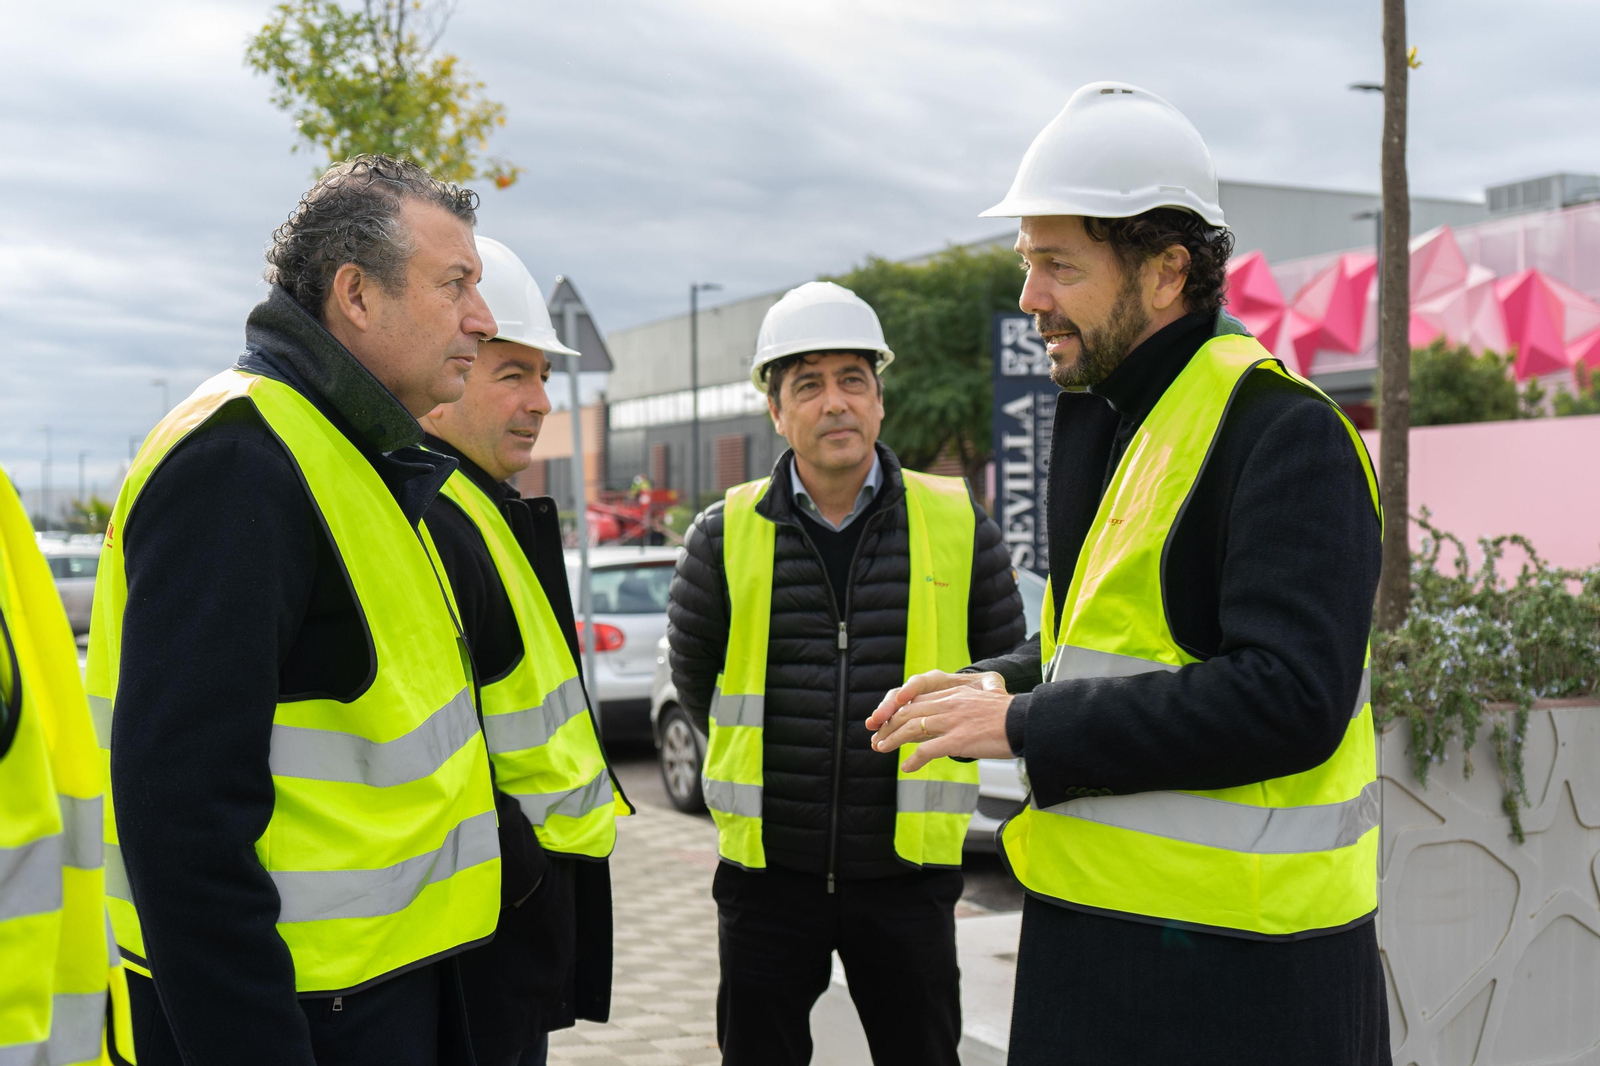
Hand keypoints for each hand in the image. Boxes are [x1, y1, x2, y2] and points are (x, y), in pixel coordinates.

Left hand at [867, 670, 1013, 772]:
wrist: (1025, 721)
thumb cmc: (1007, 717)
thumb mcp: (980, 705)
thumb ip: (961, 710)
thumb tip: (949, 723)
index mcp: (954, 695)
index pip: (917, 702)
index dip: (898, 713)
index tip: (887, 723)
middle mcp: (949, 705)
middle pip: (909, 713)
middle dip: (889, 726)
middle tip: (877, 738)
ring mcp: (952, 722)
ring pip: (912, 728)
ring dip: (893, 740)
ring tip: (881, 749)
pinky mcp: (958, 739)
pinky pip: (928, 750)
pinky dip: (914, 760)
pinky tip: (907, 768)